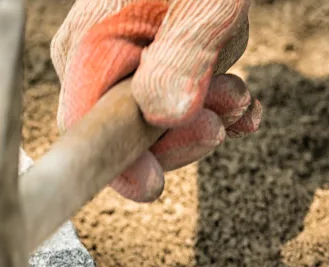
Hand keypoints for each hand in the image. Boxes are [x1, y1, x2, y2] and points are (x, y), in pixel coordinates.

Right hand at [51, 0, 261, 201]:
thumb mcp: (204, 4)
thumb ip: (183, 56)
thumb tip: (164, 115)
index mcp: (88, 45)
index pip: (86, 128)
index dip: (118, 164)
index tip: (154, 186)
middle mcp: (95, 60)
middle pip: (126, 134)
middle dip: (181, 132)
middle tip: (224, 113)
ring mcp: (122, 64)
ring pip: (160, 122)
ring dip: (207, 114)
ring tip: (239, 92)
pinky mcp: (152, 63)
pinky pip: (176, 105)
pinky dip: (213, 107)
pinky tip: (242, 104)